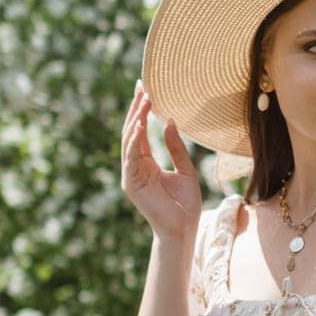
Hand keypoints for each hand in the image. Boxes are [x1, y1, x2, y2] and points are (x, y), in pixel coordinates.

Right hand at [122, 79, 201, 240]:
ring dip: (135, 119)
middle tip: (142, 86)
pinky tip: (139, 124)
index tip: (146, 89)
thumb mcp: (186, 170)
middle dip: (136, 109)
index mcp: (147, 163)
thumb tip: (169, 122)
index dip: (143, 110)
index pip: (141, 132)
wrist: (184, 229)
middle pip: (132, 132)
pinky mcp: (131, 183)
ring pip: (129, 141)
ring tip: (143, 100)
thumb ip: (176, 147)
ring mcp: (131, 174)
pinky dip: (133, 141)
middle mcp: (136, 167)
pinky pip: (130, 157)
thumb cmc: (186, 204)